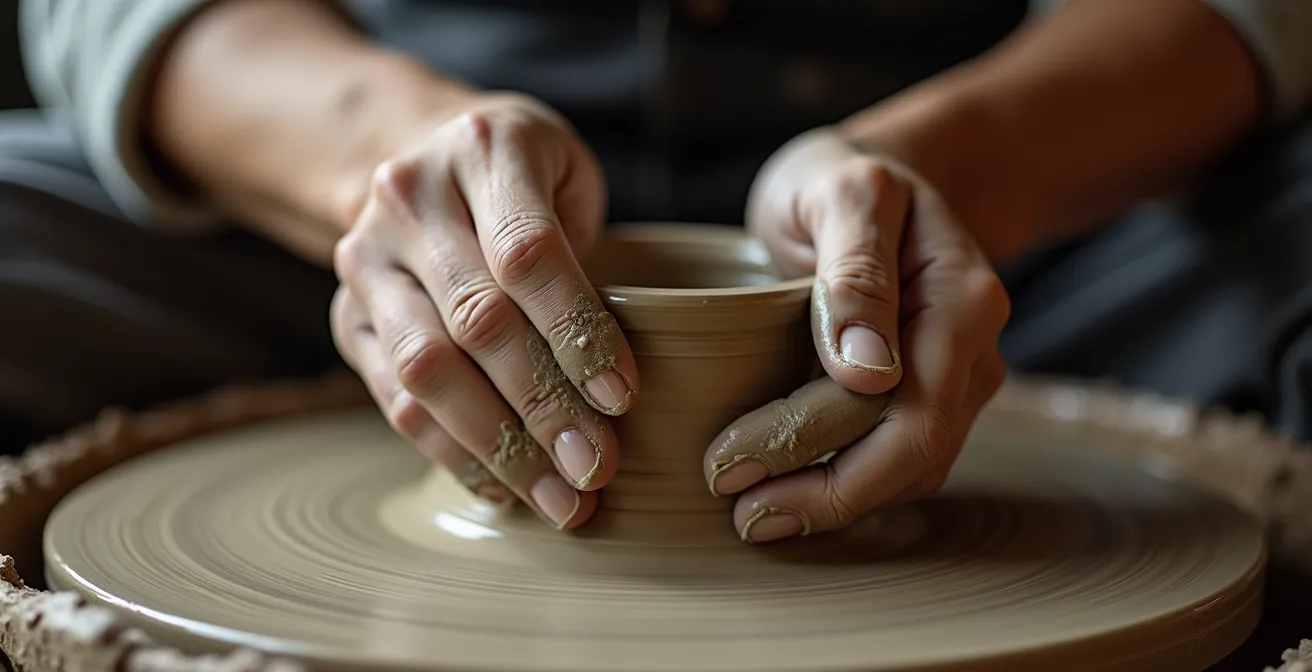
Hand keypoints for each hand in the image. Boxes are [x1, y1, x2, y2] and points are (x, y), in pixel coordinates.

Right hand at [330, 93, 638, 529]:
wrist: (422, 152)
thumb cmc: (526, 174)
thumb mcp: (568, 176)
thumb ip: (592, 250)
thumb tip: (614, 380)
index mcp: (484, 148)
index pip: (528, 252)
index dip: (575, 328)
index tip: (622, 396)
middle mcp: (411, 198)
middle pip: (477, 320)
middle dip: (544, 407)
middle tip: (597, 467)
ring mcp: (368, 258)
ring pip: (427, 369)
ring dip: (498, 447)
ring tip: (558, 498)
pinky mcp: (347, 314)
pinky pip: (395, 396)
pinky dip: (453, 452)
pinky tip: (505, 487)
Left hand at [704, 127, 1009, 542]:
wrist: (876, 175)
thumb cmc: (843, 176)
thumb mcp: (841, 191)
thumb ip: (854, 269)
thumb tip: (868, 373)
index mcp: (960, 299)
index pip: (904, 411)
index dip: (820, 455)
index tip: (730, 466)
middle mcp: (972, 349)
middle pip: (912, 455)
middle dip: (824, 496)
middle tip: (739, 514)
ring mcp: (957, 377)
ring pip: (910, 470)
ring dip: (835, 501)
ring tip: (753, 515)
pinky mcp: (929, 394)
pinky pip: (899, 459)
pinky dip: (845, 483)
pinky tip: (787, 492)